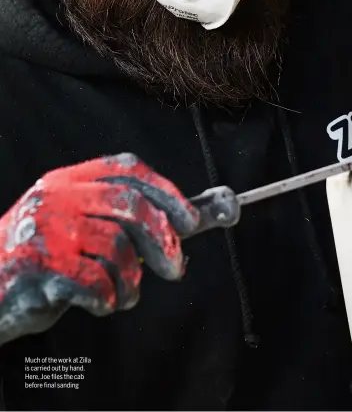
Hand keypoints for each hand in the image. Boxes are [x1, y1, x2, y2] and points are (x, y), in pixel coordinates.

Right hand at [0, 153, 199, 346]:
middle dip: (163, 239)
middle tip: (176, 268)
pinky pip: (96, 282)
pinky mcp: (37, 266)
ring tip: (124, 293)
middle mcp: (57, 197)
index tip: (190, 220)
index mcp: (68, 181)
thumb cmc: (42, 262)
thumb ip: (124, 221)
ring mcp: (45, 229)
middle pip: (130, 205)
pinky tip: (101, 302)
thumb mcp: (78, 229)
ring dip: (132, 280)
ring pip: (117, 248)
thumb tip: (195, 217)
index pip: (127, 169)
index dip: (166, 191)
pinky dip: (109, 298)